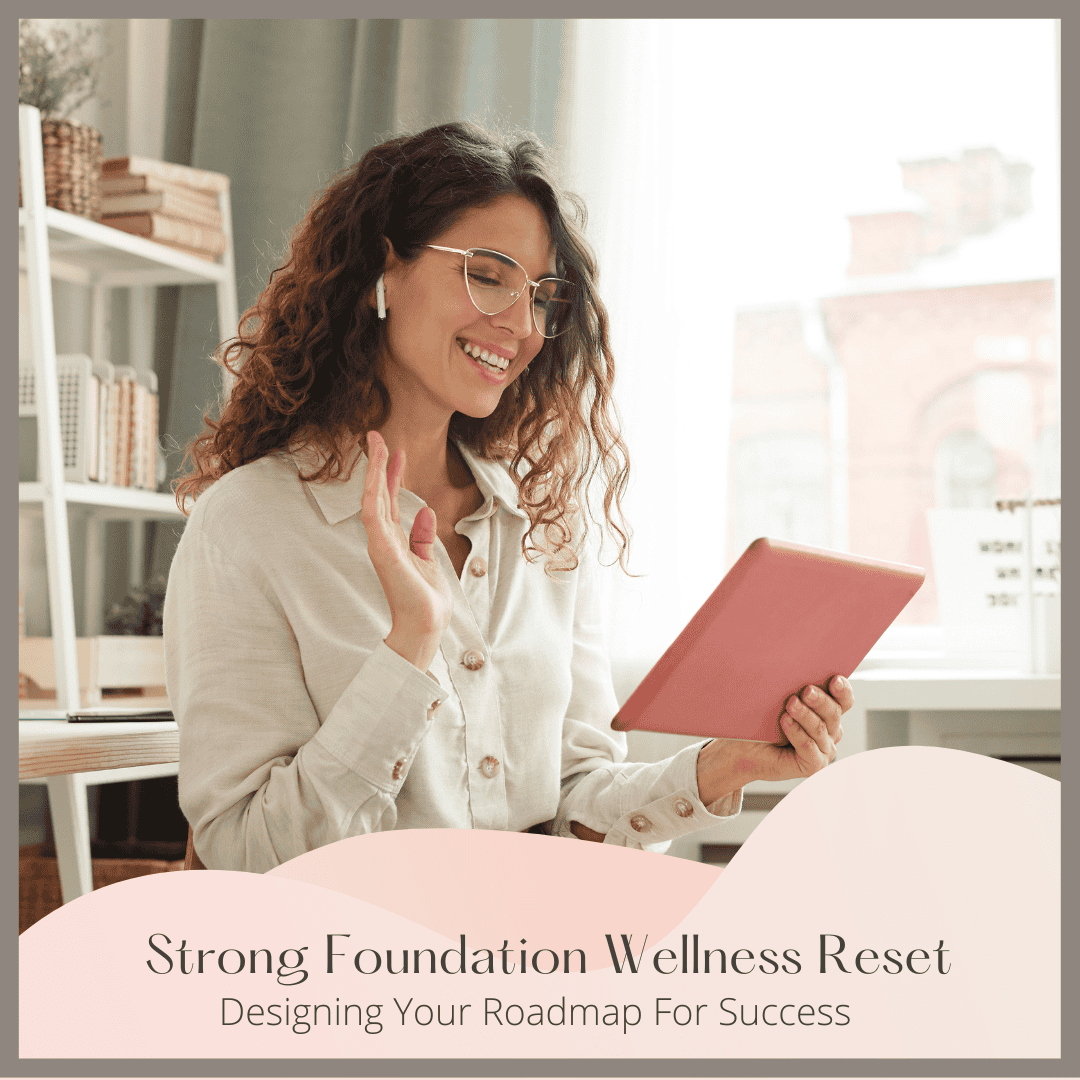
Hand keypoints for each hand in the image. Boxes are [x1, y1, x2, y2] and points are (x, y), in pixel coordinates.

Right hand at [360, 430, 453, 670]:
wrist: (426, 625)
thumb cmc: (426, 600)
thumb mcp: (428, 560)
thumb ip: (423, 536)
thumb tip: (425, 510)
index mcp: (394, 540)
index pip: (389, 500)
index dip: (391, 474)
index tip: (395, 450)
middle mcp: (383, 539)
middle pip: (378, 493)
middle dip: (378, 463)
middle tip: (377, 434)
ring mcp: (380, 544)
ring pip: (372, 498)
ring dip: (373, 470)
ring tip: (376, 443)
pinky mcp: (382, 550)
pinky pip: (373, 515)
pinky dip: (374, 492)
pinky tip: (376, 472)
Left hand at [696, 675, 852, 803]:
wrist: (741, 748)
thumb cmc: (759, 721)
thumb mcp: (776, 699)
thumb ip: (790, 687)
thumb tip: (789, 659)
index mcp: (826, 712)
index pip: (844, 700)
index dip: (843, 690)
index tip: (835, 679)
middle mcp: (830, 731)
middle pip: (834, 712)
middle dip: (820, 700)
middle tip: (806, 690)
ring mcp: (824, 749)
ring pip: (821, 729)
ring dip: (806, 715)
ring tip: (790, 704)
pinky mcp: (813, 765)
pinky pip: (810, 748)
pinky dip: (798, 733)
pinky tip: (786, 722)